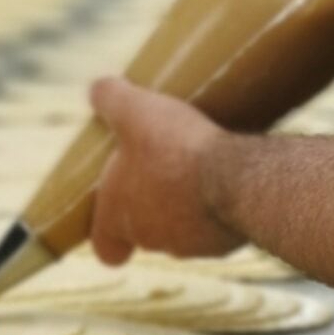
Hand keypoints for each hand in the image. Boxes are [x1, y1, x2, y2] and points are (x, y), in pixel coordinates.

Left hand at [87, 77, 241, 267]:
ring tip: (199, 170)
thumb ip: (110, 98)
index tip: (115, 217)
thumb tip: (98, 89)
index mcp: (119, 218)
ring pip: (184, 230)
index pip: (105, 245)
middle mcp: (152, 239)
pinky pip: (218, 227)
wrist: (235, 177)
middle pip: (145, 231)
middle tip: (162, 171)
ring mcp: (192, 246)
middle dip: (151, 204)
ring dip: (188, 205)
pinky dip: (220, 207)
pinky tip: (227, 180)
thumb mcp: (135, 110)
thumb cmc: (176, 150)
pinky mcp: (226, 242)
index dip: (107, 233)